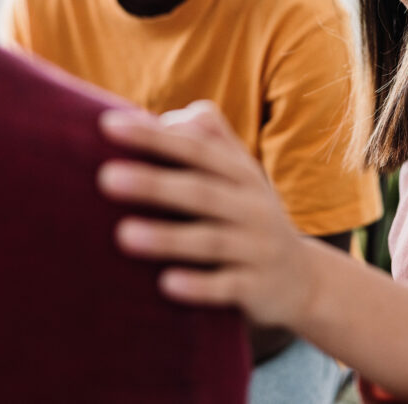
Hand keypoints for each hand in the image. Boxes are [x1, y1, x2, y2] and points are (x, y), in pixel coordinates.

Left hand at [97, 100, 315, 327]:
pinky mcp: (256, 288)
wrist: (302, 279)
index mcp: (240, 172)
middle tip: (105, 178)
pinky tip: (166, 283)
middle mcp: (251, 206)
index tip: (107, 126)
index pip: (195, 148)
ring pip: (210, 241)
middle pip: (200, 191)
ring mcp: (256, 248)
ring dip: (167, 238)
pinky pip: (227, 287)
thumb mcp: (239, 173)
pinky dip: (199, 285)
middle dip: (154, 184)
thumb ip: (206, 139)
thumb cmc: (248, 214)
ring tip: (123, 234)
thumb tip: (161, 118)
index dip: (154, 136)